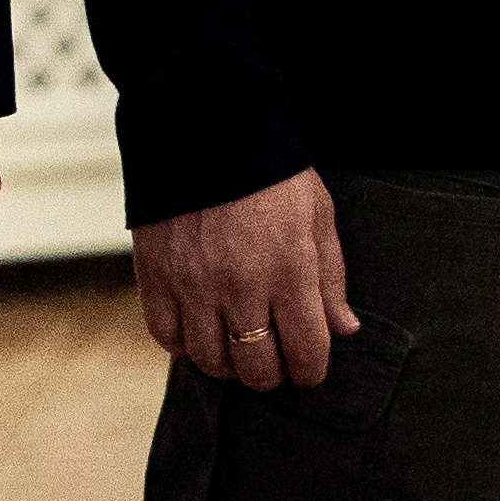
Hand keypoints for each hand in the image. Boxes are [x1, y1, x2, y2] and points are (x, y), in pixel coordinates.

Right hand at [134, 169, 354, 390]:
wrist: (203, 125)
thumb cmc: (269, 171)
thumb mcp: (318, 215)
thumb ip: (331, 278)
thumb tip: (344, 329)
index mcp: (289, 270)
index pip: (306, 352)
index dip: (311, 371)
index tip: (309, 369)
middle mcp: (241, 285)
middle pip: (256, 367)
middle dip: (271, 375)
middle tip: (273, 362)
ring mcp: (193, 282)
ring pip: (209, 359)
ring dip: (227, 364)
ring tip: (235, 349)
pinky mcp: (155, 272)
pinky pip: (165, 334)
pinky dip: (182, 344)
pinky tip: (197, 331)